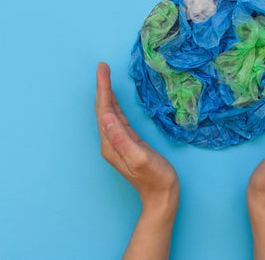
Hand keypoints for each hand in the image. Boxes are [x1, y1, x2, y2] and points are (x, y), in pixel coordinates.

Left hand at [95, 62, 178, 259]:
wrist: (162, 197)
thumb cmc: (155, 178)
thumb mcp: (140, 157)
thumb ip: (122, 136)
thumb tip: (106, 114)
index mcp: (111, 143)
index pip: (103, 110)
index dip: (103, 88)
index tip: (102, 68)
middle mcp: (110, 142)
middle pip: (103, 109)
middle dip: (102, 87)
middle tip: (103, 66)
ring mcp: (119, 143)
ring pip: (109, 113)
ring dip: (107, 94)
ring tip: (106, 77)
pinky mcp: (128, 144)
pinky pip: (118, 120)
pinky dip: (115, 106)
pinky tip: (116, 100)